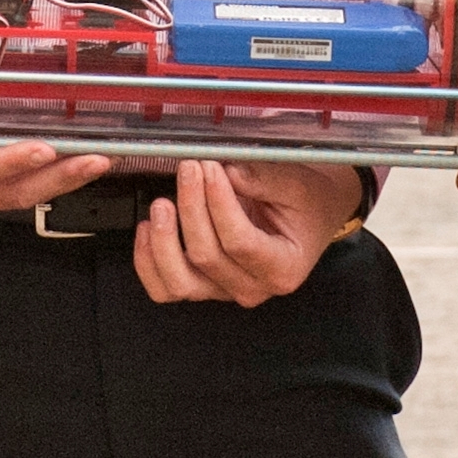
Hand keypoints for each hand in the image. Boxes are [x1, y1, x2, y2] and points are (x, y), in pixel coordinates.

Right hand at [0, 140, 115, 221]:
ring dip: (61, 181)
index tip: (41, 148)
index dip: (7, 163)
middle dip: (56, 177)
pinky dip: (46, 180)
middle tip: (96, 158)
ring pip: (20, 195)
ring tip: (100, 161)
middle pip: (11, 192)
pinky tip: (73, 166)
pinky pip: (13, 192)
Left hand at [136, 161, 363, 306]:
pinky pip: (165, 288)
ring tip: (162, 203)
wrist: (310, 215)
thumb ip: (262, 179)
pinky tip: (147, 229)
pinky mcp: (203, 285)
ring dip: (164, 241)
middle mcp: (254, 287)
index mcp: (283, 267)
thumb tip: (226, 172)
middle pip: (207, 256)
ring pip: (180, 282)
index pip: (240, 242)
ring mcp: (224, 290)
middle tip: (190, 168)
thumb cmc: (305, 201)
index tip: (209, 167)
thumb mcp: (295, 184)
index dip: (218, 203)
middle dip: (191, 207)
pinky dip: (148, 262)